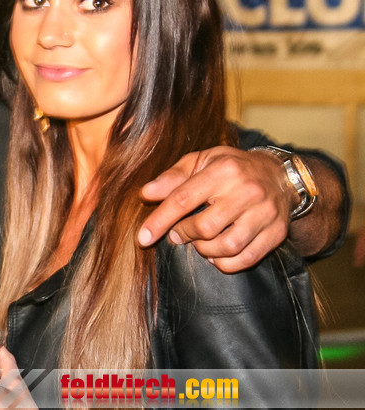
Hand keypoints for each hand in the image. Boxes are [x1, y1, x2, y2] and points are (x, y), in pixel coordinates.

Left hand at [138, 147, 292, 272]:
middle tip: (178, 233)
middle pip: (205, 227)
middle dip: (184, 234)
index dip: (160, 220)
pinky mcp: (276, 232)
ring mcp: (265, 213)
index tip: (143, 238)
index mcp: (223, 170)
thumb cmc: (232, 168)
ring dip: (204, 250)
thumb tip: (145, 194)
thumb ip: (173, 177)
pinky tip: (216, 254)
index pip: (183, 199)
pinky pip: (247, 259)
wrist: (280, 176)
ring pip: (227, 246)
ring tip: (199, 242)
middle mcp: (247, 191)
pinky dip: (225, 263)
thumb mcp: (202, 161)